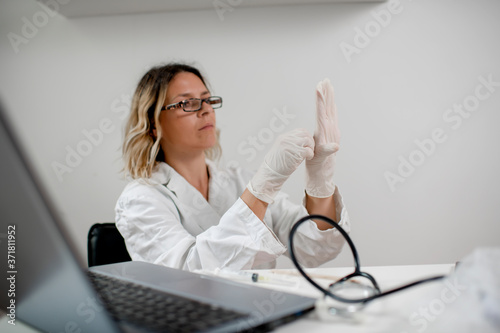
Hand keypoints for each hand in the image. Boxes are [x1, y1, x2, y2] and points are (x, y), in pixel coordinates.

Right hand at [248, 128, 313, 203]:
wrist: (270, 173)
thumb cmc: (276, 164)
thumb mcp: (281, 150)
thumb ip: (290, 144)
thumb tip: (302, 142)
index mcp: (283, 137)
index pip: (300, 131)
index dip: (306, 136)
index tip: (307, 144)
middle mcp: (286, 139)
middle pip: (305, 133)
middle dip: (310, 141)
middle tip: (310, 149)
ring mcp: (290, 145)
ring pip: (308, 140)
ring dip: (311, 147)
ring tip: (309, 154)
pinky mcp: (295, 153)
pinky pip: (308, 150)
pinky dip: (311, 154)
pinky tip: (308, 158)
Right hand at [305, 78, 339, 197]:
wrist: (323, 170)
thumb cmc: (318, 164)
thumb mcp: (321, 157)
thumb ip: (328, 150)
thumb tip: (336, 147)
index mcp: (325, 131)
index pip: (322, 112)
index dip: (321, 100)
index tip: (319, 88)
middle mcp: (330, 128)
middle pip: (329, 107)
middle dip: (327, 93)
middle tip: (325, 80)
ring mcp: (332, 129)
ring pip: (331, 108)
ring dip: (329, 96)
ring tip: (328, 84)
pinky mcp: (331, 131)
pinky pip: (331, 114)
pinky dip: (330, 105)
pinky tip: (330, 100)